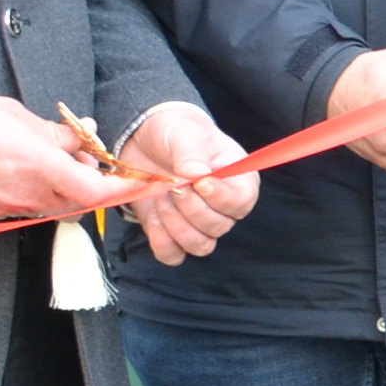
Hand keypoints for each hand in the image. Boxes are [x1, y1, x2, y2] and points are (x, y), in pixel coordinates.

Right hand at [0, 93, 142, 219]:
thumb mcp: (27, 120)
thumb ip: (60, 134)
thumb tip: (82, 135)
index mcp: (48, 172)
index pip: (97, 191)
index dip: (118, 188)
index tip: (130, 180)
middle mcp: (34, 196)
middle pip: (77, 202)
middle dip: (86, 184)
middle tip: (79, 158)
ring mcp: (13, 207)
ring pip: (52, 205)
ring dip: (61, 188)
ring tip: (49, 160)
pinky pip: (26, 205)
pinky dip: (35, 191)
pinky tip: (24, 170)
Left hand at [115, 106, 257, 262]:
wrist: (143, 137)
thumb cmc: (176, 131)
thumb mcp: (186, 133)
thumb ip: (192, 154)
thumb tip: (197, 174)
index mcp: (239, 181)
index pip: (241, 203)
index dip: (220, 198)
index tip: (197, 182)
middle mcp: (223, 207)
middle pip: (218, 227)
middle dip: (190, 208)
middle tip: (173, 185)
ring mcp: (198, 223)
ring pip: (200, 246)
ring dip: (176, 225)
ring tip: (162, 198)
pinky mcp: (172, 233)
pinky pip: (173, 254)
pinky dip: (161, 240)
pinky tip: (154, 216)